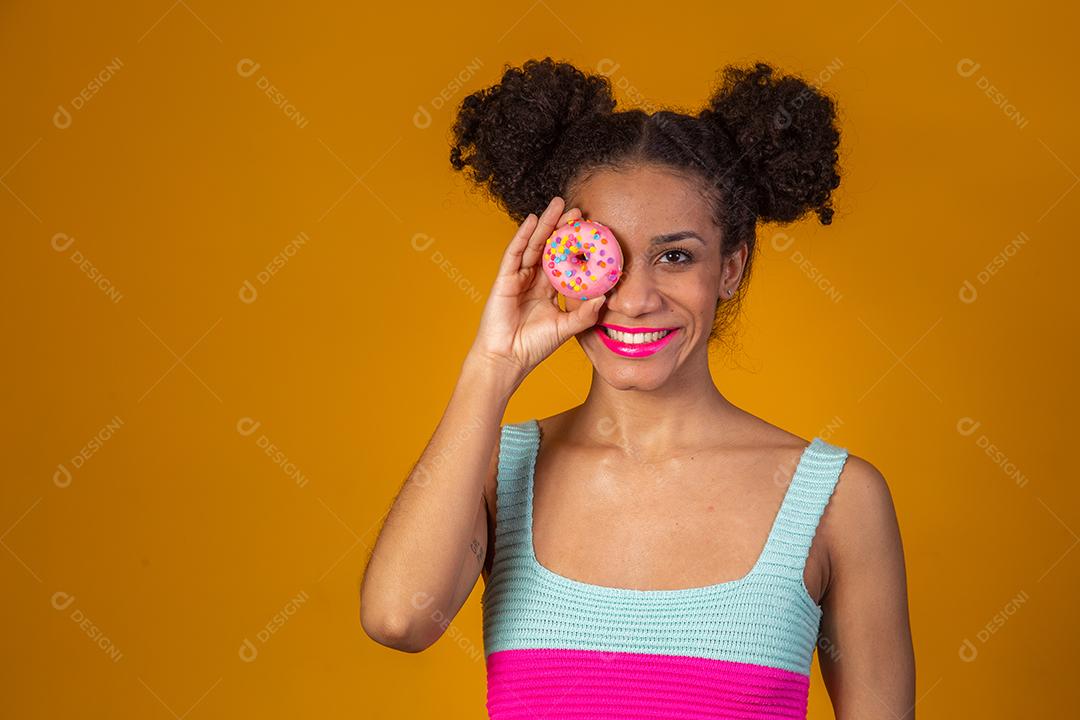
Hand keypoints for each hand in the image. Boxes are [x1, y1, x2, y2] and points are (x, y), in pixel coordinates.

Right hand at [467, 197, 605, 380]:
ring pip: (534, 245)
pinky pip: (515, 253)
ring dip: (546, 224)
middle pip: (549, 248)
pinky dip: (523, 236)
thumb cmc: (534, 346)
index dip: (576, 246)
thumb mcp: (566, 328)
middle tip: (578, 210)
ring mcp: (518, 277)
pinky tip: (533, 220)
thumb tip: (605, 298)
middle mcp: (534, 280)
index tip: (591, 230)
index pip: (564, 261)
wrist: (508, 358)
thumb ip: (585, 314)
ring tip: (558, 205)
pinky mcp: (505, 279)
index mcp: (548, 290)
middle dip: (562, 228)